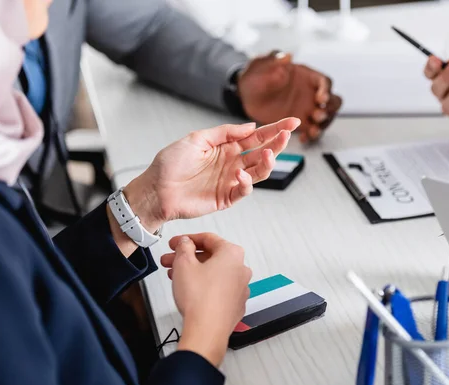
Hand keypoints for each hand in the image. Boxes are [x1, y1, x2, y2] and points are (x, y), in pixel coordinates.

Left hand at [123, 118, 299, 230]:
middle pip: (262, 152)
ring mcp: (230, 181)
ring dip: (268, 163)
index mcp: (226, 147)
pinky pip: (243, 191)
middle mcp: (232, 163)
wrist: (156, 190)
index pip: (256, 136)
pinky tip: (242, 175)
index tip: (292, 122)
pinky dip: (247, 184)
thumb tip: (250, 127)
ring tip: (270, 153)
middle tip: (288, 135)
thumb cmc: (170, 164)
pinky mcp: (225, 198)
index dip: (274, 129)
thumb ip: (224, 133)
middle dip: (277, 143)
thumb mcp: (197, 139)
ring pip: (258, 172)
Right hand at [161, 233, 251, 365]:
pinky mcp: (236, 304)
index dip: (187, 239)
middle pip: (211, 256)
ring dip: (194, 271)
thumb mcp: (184, 264)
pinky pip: (219, 288)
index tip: (175, 243)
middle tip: (171, 259)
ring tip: (174, 275)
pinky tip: (189, 289)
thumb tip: (186, 243)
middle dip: (188, 257)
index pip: (208, 238)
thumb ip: (184, 247)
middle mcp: (241, 269)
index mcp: (232, 254)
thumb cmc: (199, 298)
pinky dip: (204, 285)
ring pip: (214, 273)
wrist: (207, 330)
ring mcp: (240, 288)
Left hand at [238, 51, 341, 142]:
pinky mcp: (299, 123)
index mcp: (306, 76)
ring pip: (325, 118)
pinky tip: (303, 138)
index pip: (325, 82)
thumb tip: (287, 56)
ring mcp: (307, 109)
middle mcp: (311, 93)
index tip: (321, 98)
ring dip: (323, 125)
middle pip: (333, 101)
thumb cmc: (256, 75)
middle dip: (330, 109)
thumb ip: (274, 58)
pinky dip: (311, 136)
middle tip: (318, 114)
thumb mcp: (262, 64)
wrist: (245, 93)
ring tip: (313, 130)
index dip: (326, 90)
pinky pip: (311, 130)